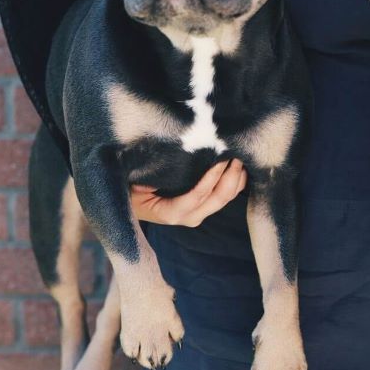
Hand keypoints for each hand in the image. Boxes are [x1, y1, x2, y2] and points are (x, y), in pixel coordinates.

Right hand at [131, 159, 246, 226]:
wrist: (129, 204)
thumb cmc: (130, 189)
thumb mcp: (135, 182)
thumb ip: (153, 173)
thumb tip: (169, 155)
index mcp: (170, 213)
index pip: (196, 196)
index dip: (211, 177)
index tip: (220, 157)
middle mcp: (188, 217)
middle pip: (218, 199)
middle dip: (231, 176)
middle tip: (236, 152)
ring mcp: (198, 214)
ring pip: (225, 199)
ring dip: (236, 178)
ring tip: (240, 155)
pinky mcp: (203, 208)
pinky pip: (225, 197)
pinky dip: (236, 183)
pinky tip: (240, 166)